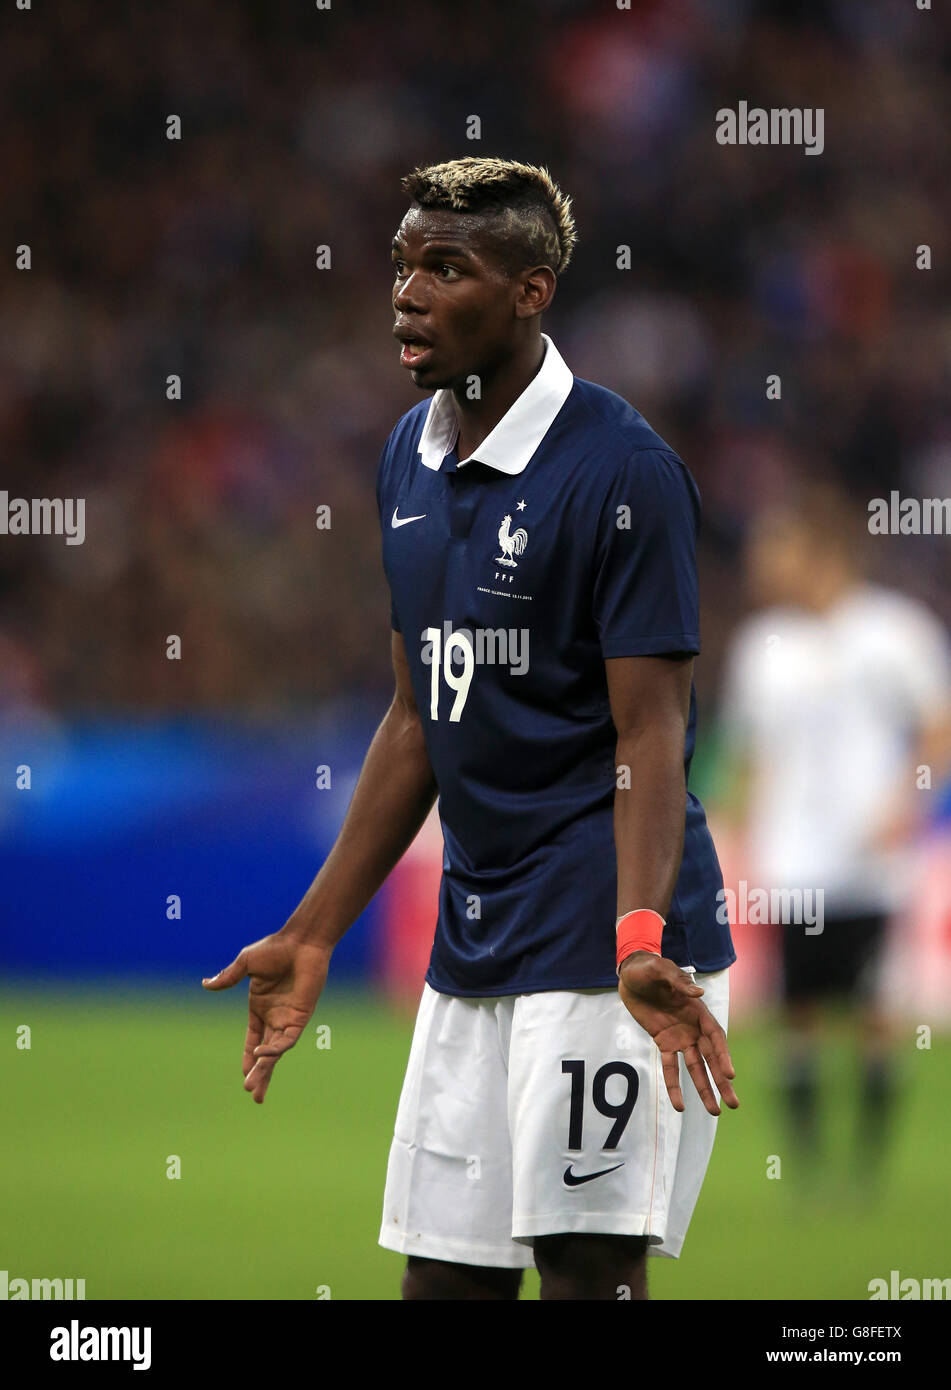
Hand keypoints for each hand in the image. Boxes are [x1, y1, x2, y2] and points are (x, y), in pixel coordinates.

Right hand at [202, 933, 331, 1102]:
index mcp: (260, 1007)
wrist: (301, 942)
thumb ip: (228, 977)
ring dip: (265, 1069)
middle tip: (252, 1094)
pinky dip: (275, 1049)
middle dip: (258, 1073)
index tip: (243, 1075)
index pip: (252, 1038)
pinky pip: (287, 1038)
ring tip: (254, 1088)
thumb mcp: (246, 963)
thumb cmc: (276, 948)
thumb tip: (205, 984)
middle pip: (264, 1052)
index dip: (248, 1058)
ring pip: (276, 1051)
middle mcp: (274, 1016)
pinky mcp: (301, 1016)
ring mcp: (288, 1017)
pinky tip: (263, 1055)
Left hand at [618, 952, 737, 1116]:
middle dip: (722, 1080)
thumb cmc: (649, 969)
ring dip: (705, 1088)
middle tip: (734, 1103)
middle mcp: (693, 1027)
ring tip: (715, 1111)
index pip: (715, 1036)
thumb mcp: (661, 970)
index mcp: (698, 1010)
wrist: (631, 975)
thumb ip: (678, 982)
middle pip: (711, 1058)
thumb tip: (698, 993)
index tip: (730, 1074)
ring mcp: (680, 1037)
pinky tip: (679, 1106)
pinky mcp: (664, 1043)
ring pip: (696, 1068)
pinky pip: (670, 1068)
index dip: (723, 1055)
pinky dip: (674, 1086)